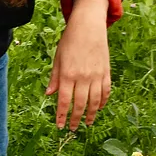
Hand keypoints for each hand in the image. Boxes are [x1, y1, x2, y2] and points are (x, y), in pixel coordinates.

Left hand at [46, 0, 110, 130]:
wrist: (89, 26)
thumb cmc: (70, 41)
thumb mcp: (58, 58)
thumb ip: (54, 77)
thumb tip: (49, 94)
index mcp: (68, 74)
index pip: (64, 101)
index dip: (61, 115)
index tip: (59, 126)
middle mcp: (82, 77)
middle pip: (80, 105)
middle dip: (75, 119)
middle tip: (72, 128)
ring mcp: (96, 75)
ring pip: (95, 101)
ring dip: (91, 114)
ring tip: (87, 123)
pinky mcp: (106, 72)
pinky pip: (105, 91)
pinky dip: (103, 102)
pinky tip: (99, 108)